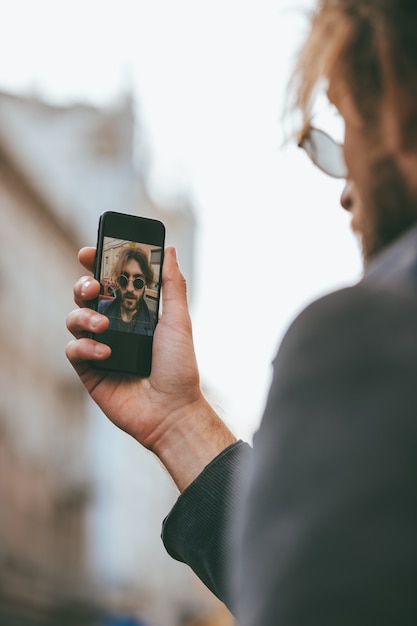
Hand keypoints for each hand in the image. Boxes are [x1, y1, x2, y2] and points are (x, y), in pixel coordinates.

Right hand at [66, 246, 235, 489]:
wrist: (172, 411)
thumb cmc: (179, 366)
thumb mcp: (178, 321)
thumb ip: (171, 285)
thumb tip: (167, 250)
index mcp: (133, 311)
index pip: (108, 282)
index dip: (95, 265)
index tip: (88, 253)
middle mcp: (114, 326)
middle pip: (85, 296)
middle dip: (83, 286)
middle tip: (92, 288)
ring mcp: (99, 347)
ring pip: (74, 319)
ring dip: (84, 316)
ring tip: (104, 326)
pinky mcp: (89, 370)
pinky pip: (74, 349)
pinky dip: (85, 346)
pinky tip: (105, 353)